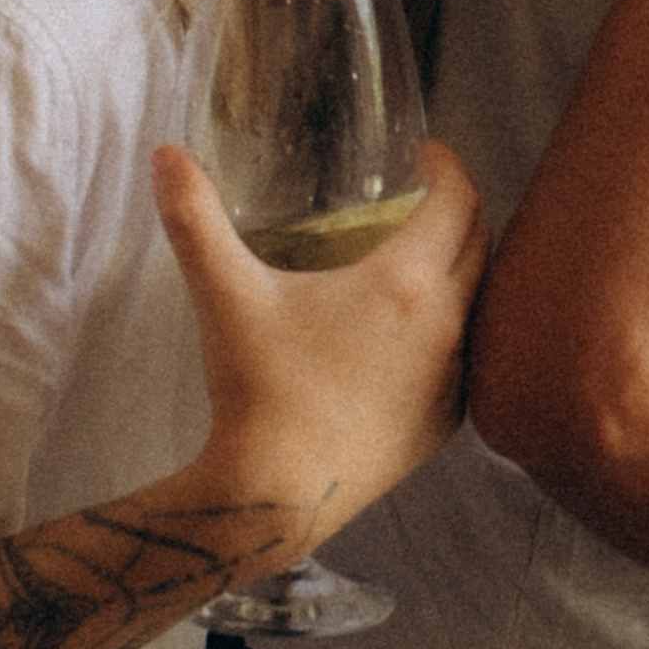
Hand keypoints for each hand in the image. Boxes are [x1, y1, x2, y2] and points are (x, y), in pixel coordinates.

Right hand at [154, 139, 486, 541]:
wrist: (276, 494)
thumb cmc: (257, 390)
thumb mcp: (226, 293)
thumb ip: (194, 217)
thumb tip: (166, 155)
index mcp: (408, 283)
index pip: (459, 200)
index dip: (447, 167)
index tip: (425, 155)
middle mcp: (448, 326)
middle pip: (481, 243)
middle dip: (458, 210)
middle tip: (422, 197)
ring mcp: (455, 378)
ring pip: (482, 301)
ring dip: (462, 269)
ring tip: (420, 258)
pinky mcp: (447, 422)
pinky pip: (469, 356)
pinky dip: (455, 328)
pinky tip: (417, 332)